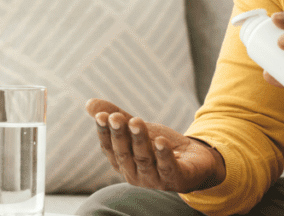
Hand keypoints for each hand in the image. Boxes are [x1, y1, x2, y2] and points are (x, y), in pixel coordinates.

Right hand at [85, 99, 225, 192]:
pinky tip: (161, 141)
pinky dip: (163, 155)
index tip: (101, 116)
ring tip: (137, 121)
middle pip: (125, 153)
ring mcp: (155, 179)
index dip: (104, 132)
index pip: (109, 148)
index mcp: (123, 162)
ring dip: (140, 140)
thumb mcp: (138, 130)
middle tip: (115, 117)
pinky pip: (167, 168)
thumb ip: (117, 117)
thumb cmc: (160, 146)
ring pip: (144, 159)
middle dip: (120, 135)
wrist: (195, 160)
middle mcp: (135, 174)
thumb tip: (89, 103)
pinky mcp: (176, 179)